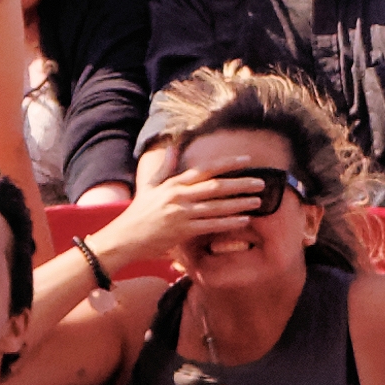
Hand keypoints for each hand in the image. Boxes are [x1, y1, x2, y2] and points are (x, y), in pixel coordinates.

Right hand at [96, 162, 269, 273]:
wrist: (124, 238)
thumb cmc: (137, 214)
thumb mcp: (149, 187)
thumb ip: (164, 168)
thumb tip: (171, 147)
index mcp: (174, 184)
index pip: (205, 169)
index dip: (227, 164)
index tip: (246, 161)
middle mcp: (179, 195)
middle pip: (216, 186)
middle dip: (241, 184)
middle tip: (261, 182)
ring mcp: (181, 213)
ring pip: (217, 206)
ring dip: (239, 203)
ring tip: (257, 201)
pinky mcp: (182, 231)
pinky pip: (211, 225)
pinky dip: (229, 222)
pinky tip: (243, 220)